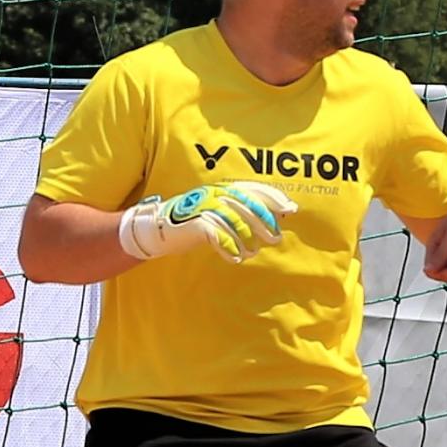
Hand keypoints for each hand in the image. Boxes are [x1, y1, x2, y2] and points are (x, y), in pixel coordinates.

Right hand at [120, 180, 297, 263]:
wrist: (157, 230)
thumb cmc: (192, 224)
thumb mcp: (219, 216)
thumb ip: (243, 215)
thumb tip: (277, 217)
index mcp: (221, 189)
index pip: (252, 189)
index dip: (273, 197)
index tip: (290, 209)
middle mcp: (213, 194)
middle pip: (246, 204)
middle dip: (264, 221)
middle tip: (275, 238)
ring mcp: (202, 207)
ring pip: (233, 220)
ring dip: (247, 238)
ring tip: (252, 252)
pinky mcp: (192, 223)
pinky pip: (216, 234)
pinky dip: (229, 246)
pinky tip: (235, 257)